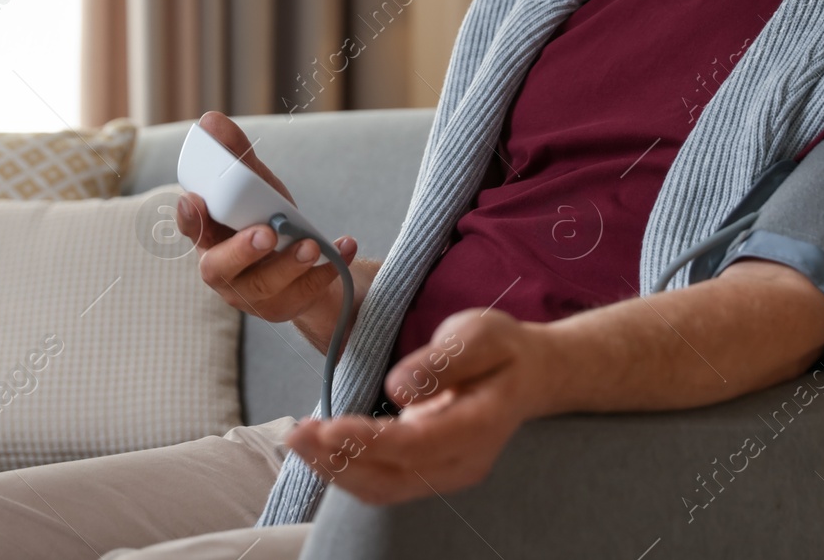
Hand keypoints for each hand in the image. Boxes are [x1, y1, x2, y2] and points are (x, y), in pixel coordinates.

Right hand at [176, 111, 357, 324]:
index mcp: (211, 237)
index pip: (192, 229)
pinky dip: (328, 269)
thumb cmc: (270, 221)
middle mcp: (224, 270)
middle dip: (242, 250)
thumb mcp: (258, 188)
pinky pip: (304, 294)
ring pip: (264, 287)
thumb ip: (237, 158)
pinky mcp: (283, 307)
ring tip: (312, 245)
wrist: (307, 266)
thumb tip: (212, 121)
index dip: (190, 218)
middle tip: (266, 232)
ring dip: (289, 264)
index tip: (195, 200)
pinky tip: (344, 246)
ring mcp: (252, 295)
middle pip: (219, 268)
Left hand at [284, 307, 550, 504]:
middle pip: (393, 478)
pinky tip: (319, 447)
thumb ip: (442, 360)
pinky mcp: (429, 471)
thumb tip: (398, 389)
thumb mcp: (479, 334)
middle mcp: (463, 462)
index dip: (369, 442)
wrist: (529, 375)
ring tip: (297, 440)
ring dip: (335, 469)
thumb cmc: (502, 349)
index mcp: (479, 425)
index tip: (329, 426)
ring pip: (383, 488)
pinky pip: (383, 482)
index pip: (417, 446)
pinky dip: (347, 469)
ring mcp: (446, 472)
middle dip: (338, 460)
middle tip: (294, 434)